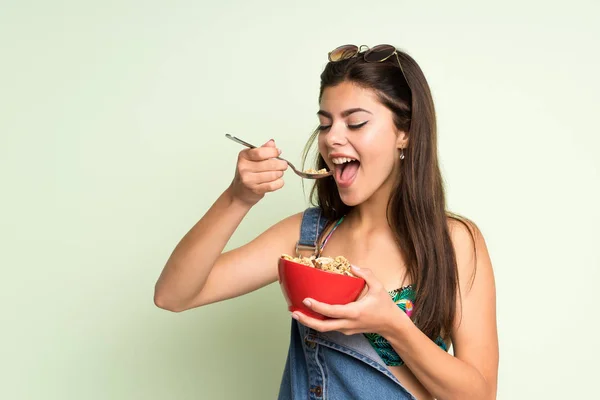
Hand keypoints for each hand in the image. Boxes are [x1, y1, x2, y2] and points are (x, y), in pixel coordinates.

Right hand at [229, 139, 287, 205]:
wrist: (240, 192)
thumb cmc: (248, 173)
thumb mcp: (252, 158)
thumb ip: (263, 150)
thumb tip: (272, 143)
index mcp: (243, 157)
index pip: (260, 152)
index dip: (272, 152)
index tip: (278, 152)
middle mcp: (244, 168)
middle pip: (269, 164)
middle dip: (280, 164)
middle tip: (284, 164)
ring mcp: (249, 180)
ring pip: (272, 175)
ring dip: (280, 173)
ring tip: (279, 173)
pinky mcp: (255, 190)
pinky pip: (272, 185)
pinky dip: (279, 183)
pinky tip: (279, 181)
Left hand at [292, 265, 410, 336]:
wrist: (391, 325)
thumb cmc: (384, 306)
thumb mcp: (378, 287)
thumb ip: (366, 274)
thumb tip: (352, 266)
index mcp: (355, 312)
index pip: (332, 311)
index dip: (317, 307)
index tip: (306, 299)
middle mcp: (348, 323)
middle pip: (323, 326)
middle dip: (306, 320)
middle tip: (293, 312)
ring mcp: (346, 329)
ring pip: (324, 329)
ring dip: (310, 322)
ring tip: (297, 312)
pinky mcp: (345, 330)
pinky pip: (329, 327)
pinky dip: (318, 321)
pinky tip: (310, 313)